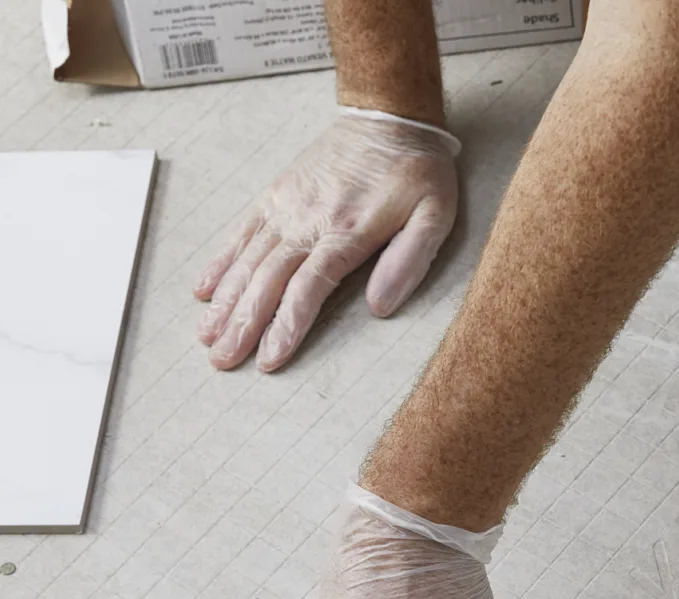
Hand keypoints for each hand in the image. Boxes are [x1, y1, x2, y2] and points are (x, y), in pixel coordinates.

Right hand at [195, 112, 457, 371]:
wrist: (387, 115)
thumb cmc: (417, 170)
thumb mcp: (434, 216)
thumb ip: (409, 262)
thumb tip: (379, 308)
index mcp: (346, 233)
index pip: (307, 290)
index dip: (285, 327)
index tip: (268, 360)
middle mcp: (306, 221)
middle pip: (266, 281)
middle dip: (242, 325)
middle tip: (222, 361)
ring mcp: (286, 207)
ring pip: (247, 261)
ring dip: (225, 302)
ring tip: (206, 336)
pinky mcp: (276, 195)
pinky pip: (242, 232)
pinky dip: (220, 262)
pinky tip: (204, 289)